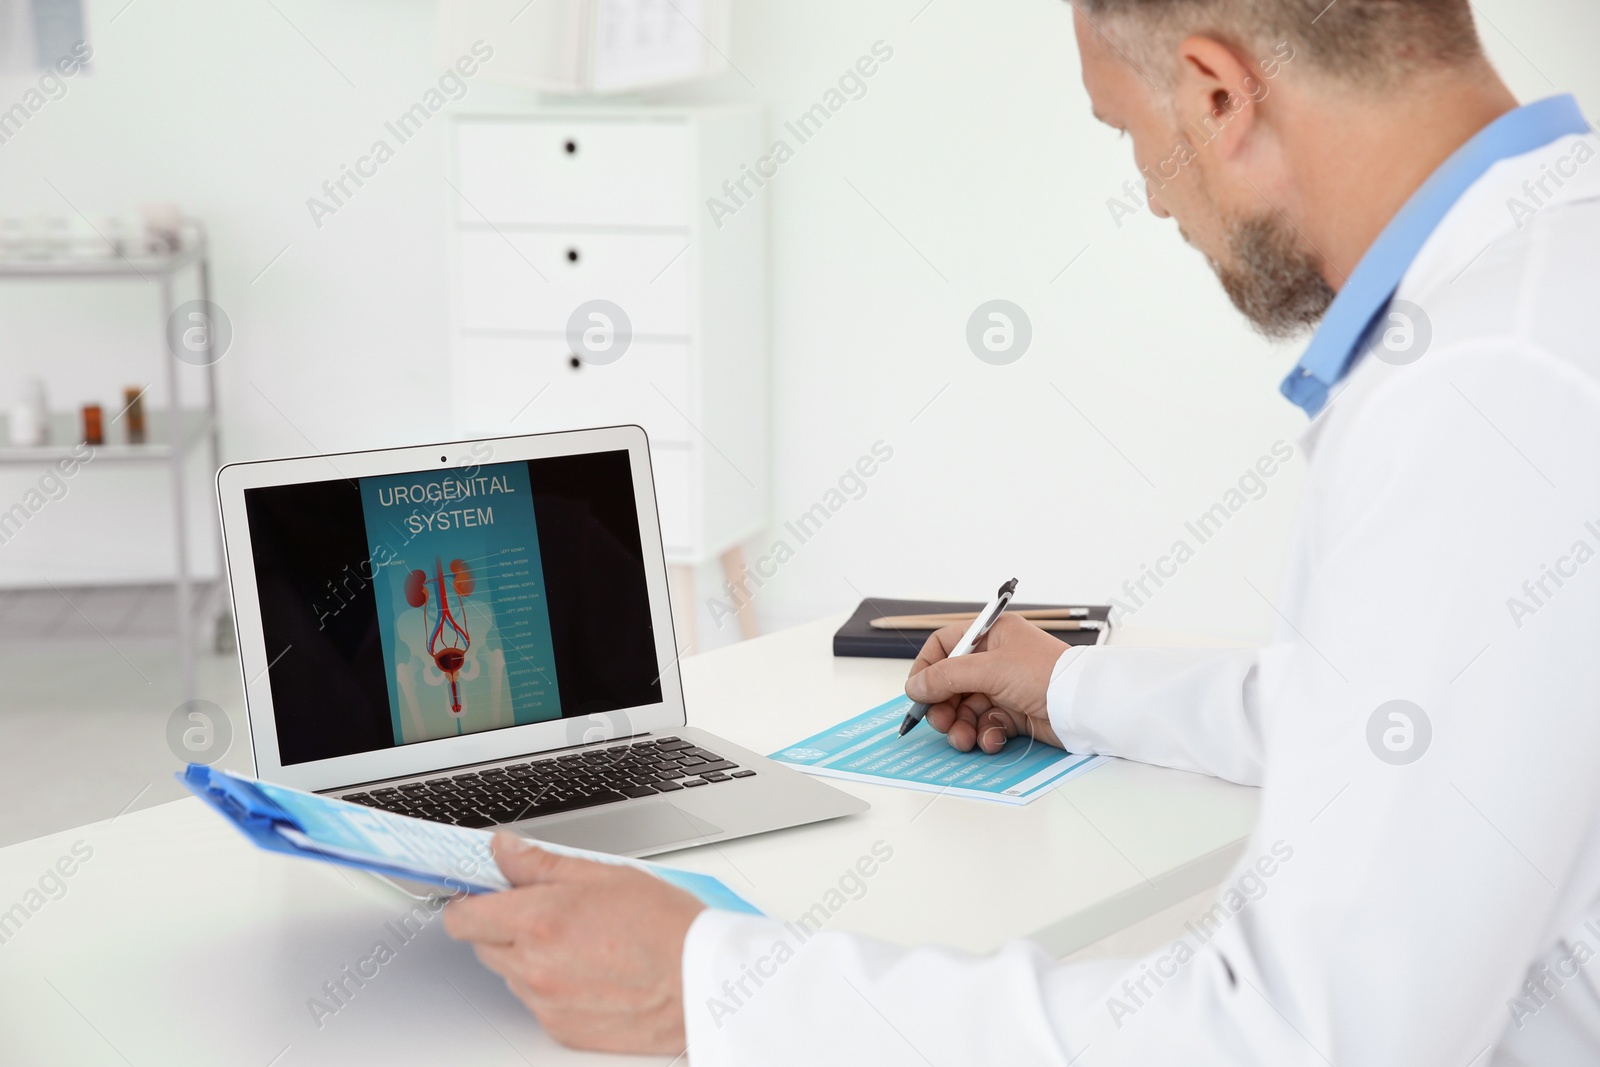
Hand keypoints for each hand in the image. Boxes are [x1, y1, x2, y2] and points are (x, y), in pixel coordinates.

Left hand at [443, 832, 705, 1053]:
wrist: (703, 982)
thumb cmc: (667, 927)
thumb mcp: (605, 874)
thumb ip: (541, 863)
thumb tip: (505, 850)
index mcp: (539, 921)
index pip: (464, 916)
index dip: (469, 900)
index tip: (482, 891)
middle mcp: (534, 967)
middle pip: (482, 945)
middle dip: (502, 925)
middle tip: (543, 909)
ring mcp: (546, 1003)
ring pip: (510, 974)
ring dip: (527, 955)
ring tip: (578, 940)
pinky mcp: (562, 1030)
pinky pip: (537, 1002)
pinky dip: (551, 985)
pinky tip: (589, 968)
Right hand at [904, 613, 1067, 753]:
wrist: (1084, 705)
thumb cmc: (1046, 674)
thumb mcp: (990, 669)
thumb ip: (946, 677)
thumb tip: (914, 686)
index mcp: (990, 635)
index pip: (944, 645)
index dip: (927, 668)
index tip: (916, 692)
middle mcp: (996, 659)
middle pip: (952, 682)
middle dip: (943, 706)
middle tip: (940, 722)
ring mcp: (1005, 687)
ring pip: (967, 708)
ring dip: (961, 726)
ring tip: (963, 738)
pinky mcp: (1015, 713)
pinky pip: (987, 724)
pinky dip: (985, 735)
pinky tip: (992, 739)